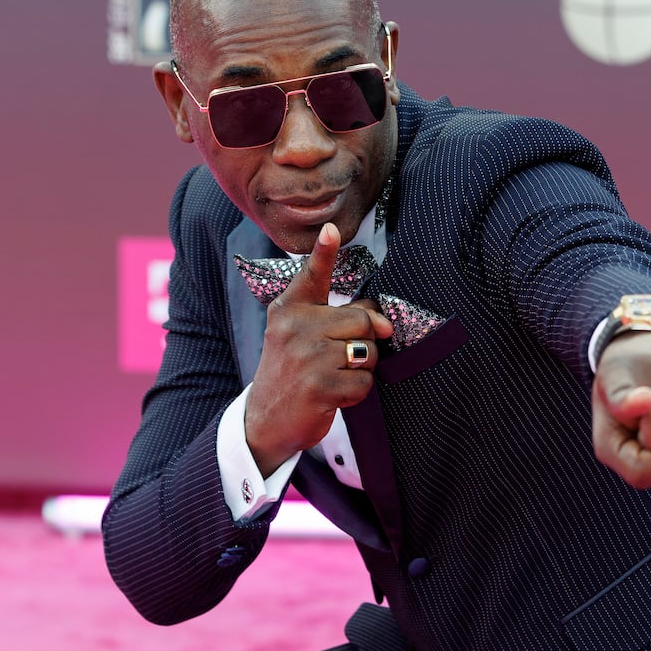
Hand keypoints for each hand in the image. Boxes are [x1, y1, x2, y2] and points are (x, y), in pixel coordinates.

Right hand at [244, 222, 393, 474]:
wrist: (266, 420)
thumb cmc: (292, 372)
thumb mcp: (301, 335)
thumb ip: (338, 317)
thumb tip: (384, 322)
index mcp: (289, 309)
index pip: (312, 276)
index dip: (324, 253)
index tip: (331, 229)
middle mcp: (295, 327)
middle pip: (362, 320)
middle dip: (365, 342)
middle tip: (340, 358)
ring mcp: (307, 356)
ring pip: (368, 352)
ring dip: (362, 369)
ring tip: (334, 376)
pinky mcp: (320, 386)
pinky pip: (364, 382)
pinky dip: (357, 393)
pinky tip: (334, 395)